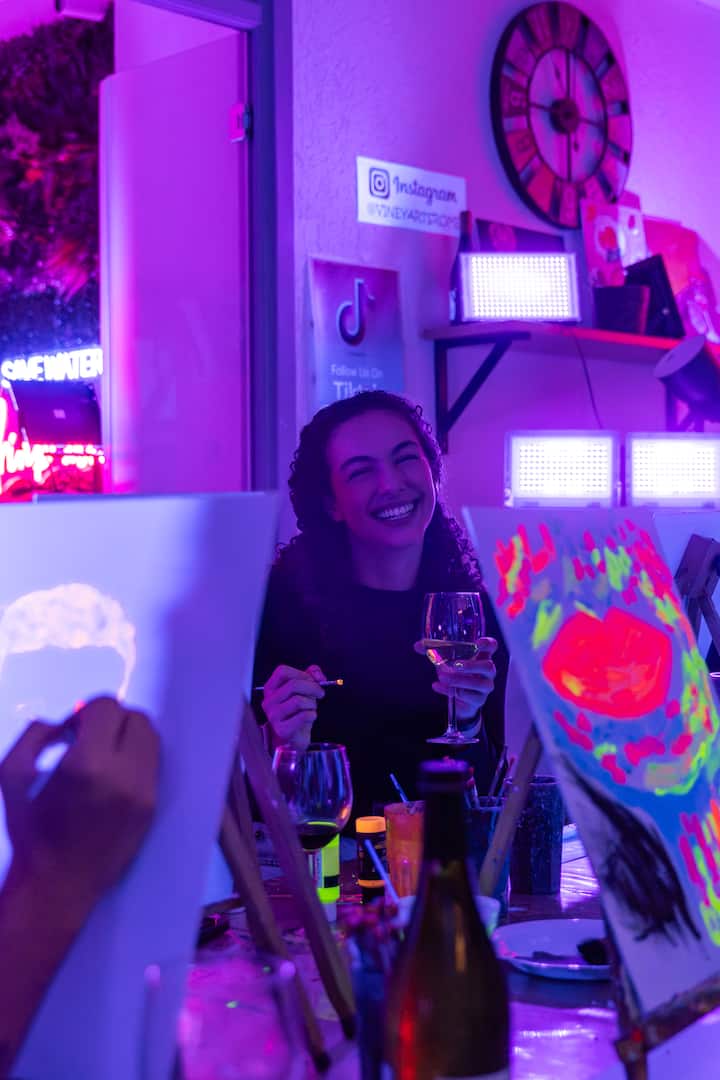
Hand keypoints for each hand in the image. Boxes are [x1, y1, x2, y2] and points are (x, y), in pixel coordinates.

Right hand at [0, 696, 159, 911]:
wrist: (58, 887)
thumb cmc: (31, 832)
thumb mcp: (11, 776)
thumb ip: (33, 736)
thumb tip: (61, 722)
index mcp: (88, 764)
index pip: (108, 708)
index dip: (86, 712)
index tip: (71, 731)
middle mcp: (125, 774)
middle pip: (137, 719)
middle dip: (112, 721)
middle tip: (88, 739)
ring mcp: (144, 792)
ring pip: (151, 740)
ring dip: (128, 738)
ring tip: (103, 757)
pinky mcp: (153, 808)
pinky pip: (153, 766)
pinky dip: (135, 760)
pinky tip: (113, 778)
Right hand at [262, 664, 326, 749]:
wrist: (296, 736)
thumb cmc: (298, 710)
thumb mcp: (304, 689)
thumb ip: (312, 675)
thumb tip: (317, 675)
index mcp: (270, 688)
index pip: (282, 671)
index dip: (301, 674)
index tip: (313, 680)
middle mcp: (268, 701)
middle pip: (293, 685)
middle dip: (312, 688)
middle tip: (320, 693)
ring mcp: (273, 716)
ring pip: (298, 701)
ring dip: (312, 703)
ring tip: (312, 708)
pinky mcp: (281, 730)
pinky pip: (303, 716)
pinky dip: (312, 715)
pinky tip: (311, 717)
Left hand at [416, 636, 497, 724]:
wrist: (460, 701)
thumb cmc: (456, 674)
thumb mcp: (446, 661)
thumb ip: (433, 651)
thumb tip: (417, 646)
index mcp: (481, 656)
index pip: (492, 646)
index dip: (488, 643)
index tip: (478, 643)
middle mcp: (487, 672)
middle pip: (488, 666)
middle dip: (471, 666)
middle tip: (454, 665)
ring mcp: (484, 687)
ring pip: (478, 684)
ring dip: (458, 680)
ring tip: (442, 676)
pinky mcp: (478, 700)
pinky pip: (466, 696)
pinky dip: (449, 690)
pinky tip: (437, 686)